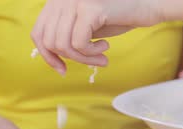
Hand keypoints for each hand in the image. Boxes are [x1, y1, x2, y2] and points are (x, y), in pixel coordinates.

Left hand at [31, 0, 163, 73]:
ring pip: (64, 45)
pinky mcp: (89, 8)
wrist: (145, 8)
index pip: (38, 33)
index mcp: (57, 2)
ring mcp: (74, 1)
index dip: (47, 55)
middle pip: (50, 42)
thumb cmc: (116, 18)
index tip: (62, 69)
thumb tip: (48, 56)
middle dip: (71, 59)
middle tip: (92, 62)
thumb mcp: (84, 28)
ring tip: (100, 57)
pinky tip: (105, 48)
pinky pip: (79, 44)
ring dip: (83, 58)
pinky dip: (91, 53)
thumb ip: (65, 36)